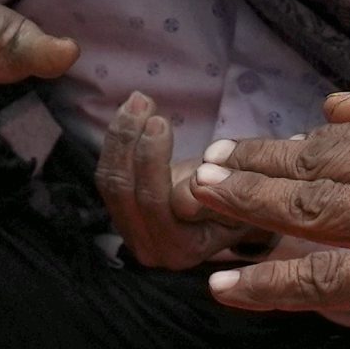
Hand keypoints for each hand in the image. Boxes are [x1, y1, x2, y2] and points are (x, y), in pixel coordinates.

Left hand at [100, 92, 256, 269]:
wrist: (227, 208)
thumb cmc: (242, 198)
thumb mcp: (242, 194)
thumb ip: (224, 191)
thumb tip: (192, 188)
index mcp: (183, 248)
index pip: (158, 205)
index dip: (153, 162)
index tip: (160, 122)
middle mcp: (152, 248)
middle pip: (127, 192)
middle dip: (132, 141)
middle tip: (144, 102)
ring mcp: (132, 233)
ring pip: (111, 181)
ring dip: (120, 135)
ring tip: (137, 100)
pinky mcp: (120, 214)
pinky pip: (107, 176)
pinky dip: (116, 140)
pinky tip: (130, 111)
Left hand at [190, 112, 349, 348]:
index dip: (334, 136)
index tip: (301, 134)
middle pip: (327, 158)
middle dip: (268, 156)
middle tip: (218, 154)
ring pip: (305, 205)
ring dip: (246, 199)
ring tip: (199, 193)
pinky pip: (315, 280)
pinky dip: (262, 284)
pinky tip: (221, 287)